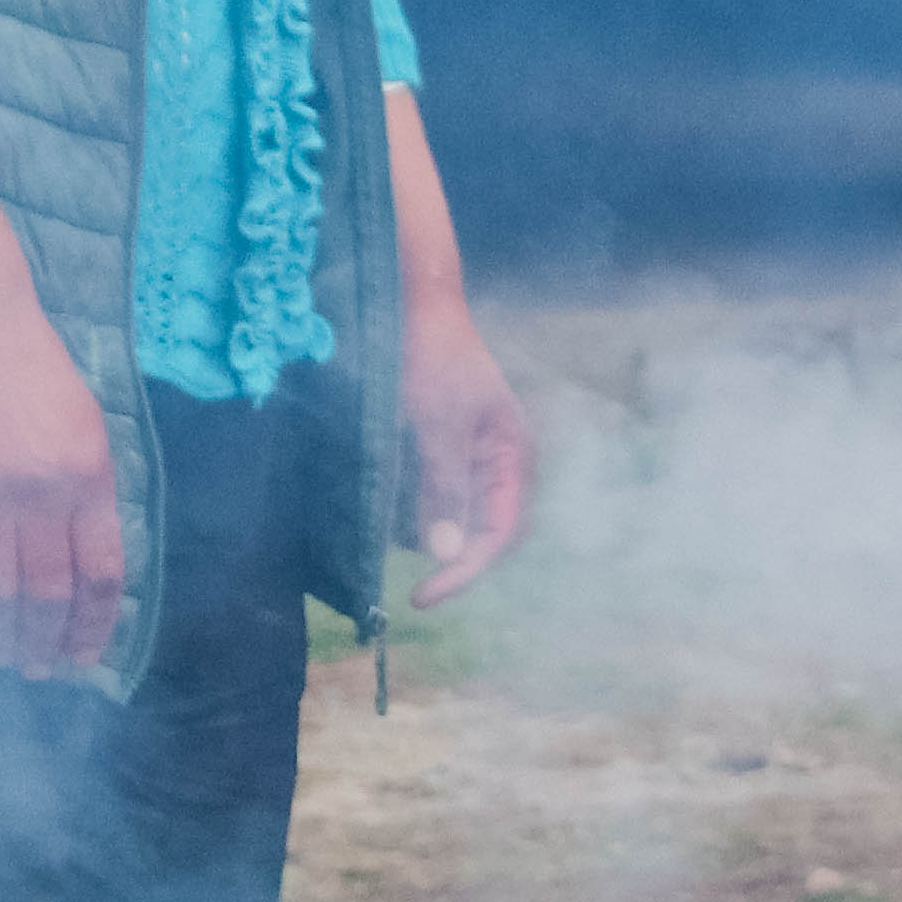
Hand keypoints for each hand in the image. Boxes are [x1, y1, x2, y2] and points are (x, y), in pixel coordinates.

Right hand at [0, 83, 121, 675]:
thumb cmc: (37, 375)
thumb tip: (86, 571)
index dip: (93, 625)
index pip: (101, 572)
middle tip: (36, 671)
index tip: (84, 657)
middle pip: (46, 593)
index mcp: (91, 478)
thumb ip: (89, 497)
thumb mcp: (87, 430)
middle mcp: (42, 492)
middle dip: (44, 643)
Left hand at [402, 298, 535, 604]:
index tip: (424, 596)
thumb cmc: (432, 358)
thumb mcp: (436, 425)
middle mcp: (502, 462)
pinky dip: (414, 507)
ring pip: (457, 518)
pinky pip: (436, 496)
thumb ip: (443, 487)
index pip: (501, 533)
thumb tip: (445, 553)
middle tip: (415, 584)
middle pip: (487, 533)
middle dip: (452, 559)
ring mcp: (474, 456)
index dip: (467, 570)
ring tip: (388, 521)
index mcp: (514, 455)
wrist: (414, 306)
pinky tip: (388, 493)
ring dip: (427, 530)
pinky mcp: (446, 449)